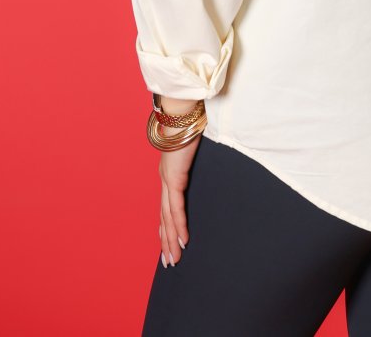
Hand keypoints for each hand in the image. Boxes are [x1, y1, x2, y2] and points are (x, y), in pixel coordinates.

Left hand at [158, 126, 201, 266]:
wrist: (181, 109)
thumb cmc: (189, 120)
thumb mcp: (194, 141)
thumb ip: (196, 151)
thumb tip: (205, 150)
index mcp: (169, 170)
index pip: (167, 204)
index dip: (167, 225)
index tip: (168, 241)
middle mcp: (165, 177)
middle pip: (165, 216)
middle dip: (166, 240)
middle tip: (169, 261)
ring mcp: (168, 178)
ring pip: (168, 217)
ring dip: (171, 240)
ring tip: (174, 259)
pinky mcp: (174, 177)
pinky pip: (177, 207)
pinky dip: (179, 225)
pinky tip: (182, 240)